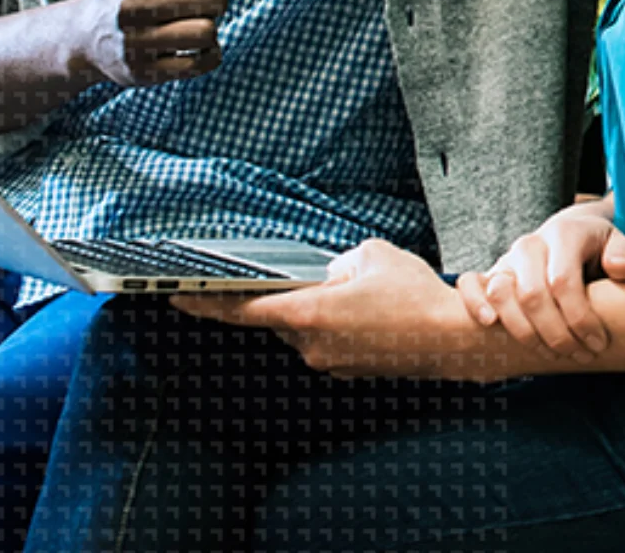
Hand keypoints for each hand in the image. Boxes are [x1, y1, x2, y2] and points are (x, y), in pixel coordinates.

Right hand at [75, 0, 253, 87]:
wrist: (88, 36)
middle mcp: (126, 6)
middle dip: (214, 0)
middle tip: (193, 4)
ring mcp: (132, 43)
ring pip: (208, 33)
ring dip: (211, 28)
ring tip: (192, 24)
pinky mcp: (143, 74)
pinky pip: (202, 63)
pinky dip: (209, 54)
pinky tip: (194, 48)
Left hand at [173, 240, 514, 380]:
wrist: (450, 339)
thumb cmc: (412, 294)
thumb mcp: (370, 255)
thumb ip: (336, 262)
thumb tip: (325, 275)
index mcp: (309, 314)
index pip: (243, 309)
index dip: (206, 303)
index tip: (174, 296)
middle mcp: (311, 346)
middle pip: (276, 316)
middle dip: (285, 295)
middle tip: (304, 279)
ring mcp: (329, 362)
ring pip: (304, 326)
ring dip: (317, 308)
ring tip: (362, 293)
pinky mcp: (347, 369)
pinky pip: (326, 339)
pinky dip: (335, 322)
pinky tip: (367, 310)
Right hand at [455, 199, 624, 361]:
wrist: (571, 235)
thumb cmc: (598, 248)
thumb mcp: (619, 243)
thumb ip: (623, 253)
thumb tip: (619, 269)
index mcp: (563, 234)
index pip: (563, 282)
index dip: (580, 319)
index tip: (598, 344)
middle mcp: (530, 244)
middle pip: (532, 295)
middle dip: (557, 335)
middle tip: (580, 356)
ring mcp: (508, 259)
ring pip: (501, 295)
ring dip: (525, 333)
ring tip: (551, 354)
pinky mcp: (492, 275)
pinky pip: (470, 284)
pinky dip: (473, 303)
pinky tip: (489, 325)